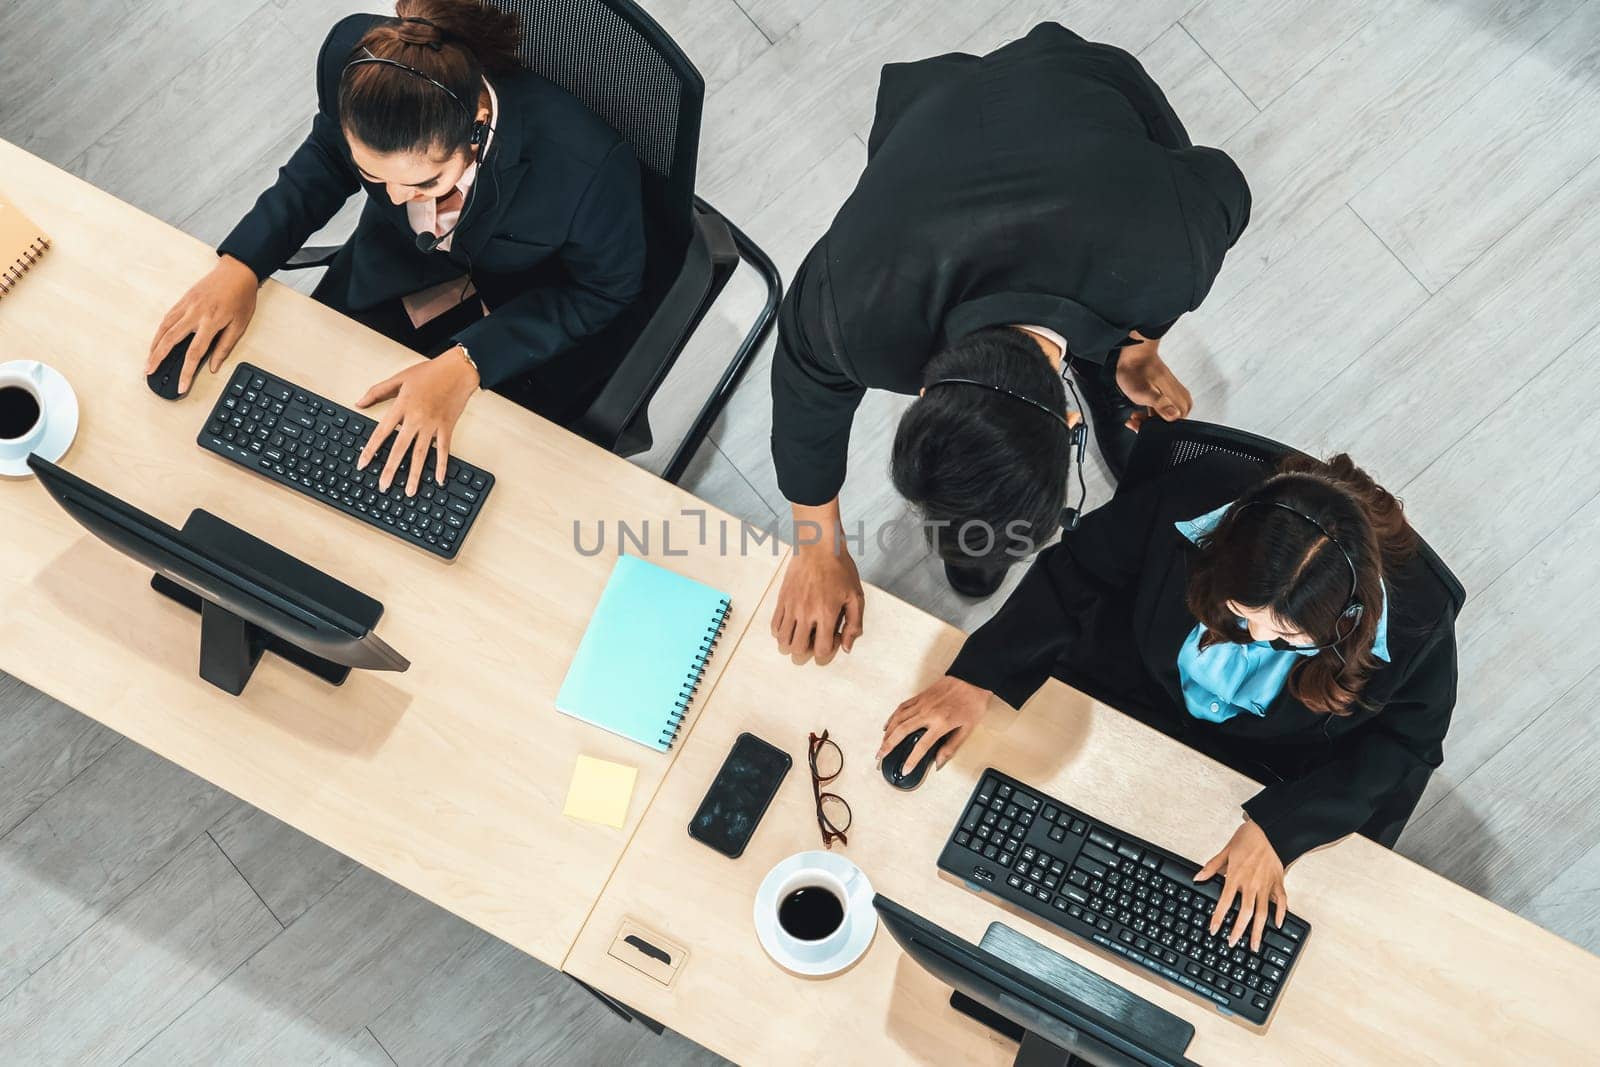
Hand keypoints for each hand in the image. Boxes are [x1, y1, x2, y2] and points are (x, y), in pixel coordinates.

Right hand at [146, 254, 258, 394]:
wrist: (237, 272)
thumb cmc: (241, 298)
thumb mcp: (240, 325)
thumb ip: (225, 347)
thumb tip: (213, 366)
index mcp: (211, 322)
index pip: (194, 353)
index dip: (187, 372)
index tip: (182, 386)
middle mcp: (195, 314)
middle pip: (170, 340)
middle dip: (157, 358)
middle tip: (149, 372)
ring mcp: (186, 305)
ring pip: (164, 328)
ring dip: (154, 345)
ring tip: (148, 360)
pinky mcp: (183, 299)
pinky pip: (167, 317)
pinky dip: (159, 331)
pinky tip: (156, 341)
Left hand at [355, 347, 479, 495]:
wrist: (457, 370)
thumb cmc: (430, 372)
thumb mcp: (399, 378)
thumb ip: (377, 391)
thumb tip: (359, 403)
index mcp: (402, 406)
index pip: (382, 432)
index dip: (371, 450)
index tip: (363, 464)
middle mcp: (416, 418)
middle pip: (400, 449)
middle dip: (390, 470)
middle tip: (383, 486)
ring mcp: (433, 425)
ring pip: (421, 454)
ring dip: (415, 475)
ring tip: (410, 492)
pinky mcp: (447, 427)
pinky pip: (444, 451)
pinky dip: (441, 466)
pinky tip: (438, 480)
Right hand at [771, 503, 864, 664]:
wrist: (818, 546)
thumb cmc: (840, 570)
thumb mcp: (856, 596)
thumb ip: (854, 624)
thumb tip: (847, 647)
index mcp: (826, 613)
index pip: (821, 650)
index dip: (827, 650)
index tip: (832, 637)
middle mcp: (806, 612)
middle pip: (798, 649)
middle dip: (807, 650)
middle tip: (815, 638)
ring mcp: (791, 606)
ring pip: (782, 640)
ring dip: (792, 644)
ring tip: (802, 634)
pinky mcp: (782, 599)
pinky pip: (774, 626)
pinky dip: (781, 632)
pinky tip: (793, 625)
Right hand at [878, 675, 990, 770]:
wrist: (972, 679)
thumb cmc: (972, 702)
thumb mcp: (967, 728)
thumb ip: (951, 747)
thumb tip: (939, 762)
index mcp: (941, 723)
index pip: (921, 746)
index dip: (911, 760)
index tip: (905, 770)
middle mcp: (928, 713)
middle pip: (902, 732)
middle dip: (888, 746)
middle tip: (879, 756)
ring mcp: (922, 703)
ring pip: (898, 719)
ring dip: (887, 733)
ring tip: (881, 745)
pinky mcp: (920, 696)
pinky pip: (901, 708)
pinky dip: (892, 718)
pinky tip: (888, 725)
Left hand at [1115, 335, 1191, 431]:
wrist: (1134, 356)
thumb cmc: (1137, 371)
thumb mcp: (1144, 392)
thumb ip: (1160, 405)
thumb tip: (1174, 415)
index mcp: (1176, 399)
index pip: (1177, 424)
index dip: (1159, 428)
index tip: (1143, 426)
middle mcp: (1178, 397)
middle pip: (1172, 422)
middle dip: (1154, 425)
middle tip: (1138, 421)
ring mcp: (1173, 395)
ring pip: (1166, 416)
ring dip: (1150, 420)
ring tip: (1136, 417)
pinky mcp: (1166, 393)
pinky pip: (1162, 409)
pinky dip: (1150, 414)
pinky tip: (1140, 413)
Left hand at [1195, 818, 1286, 951]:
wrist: (1270, 829)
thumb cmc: (1247, 838)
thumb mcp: (1225, 851)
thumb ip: (1212, 867)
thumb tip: (1198, 878)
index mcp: (1236, 876)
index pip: (1225, 903)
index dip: (1218, 918)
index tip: (1214, 930)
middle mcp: (1252, 884)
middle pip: (1245, 913)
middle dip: (1238, 931)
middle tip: (1233, 943)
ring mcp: (1266, 885)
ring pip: (1263, 913)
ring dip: (1258, 931)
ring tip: (1254, 945)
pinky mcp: (1279, 883)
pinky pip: (1281, 902)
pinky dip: (1281, 914)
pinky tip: (1278, 925)